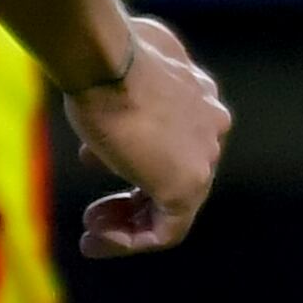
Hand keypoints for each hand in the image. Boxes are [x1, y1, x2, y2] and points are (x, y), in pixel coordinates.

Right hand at [63, 17, 228, 256]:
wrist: (106, 62)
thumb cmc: (104, 62)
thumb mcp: (122, 72)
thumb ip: (130, 92)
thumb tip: (116, 101)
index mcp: (200, 93)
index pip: (173, 139)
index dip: (133, 156)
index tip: (92, 164)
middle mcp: (211, 125)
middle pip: (172, 173)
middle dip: (130, 196)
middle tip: (94, 212)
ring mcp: (204, 156)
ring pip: (171, 205)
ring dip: (127, 222)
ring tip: (91, 229)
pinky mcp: (187, 186)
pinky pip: (166, 229)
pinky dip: (131, 240)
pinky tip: (98, 240)